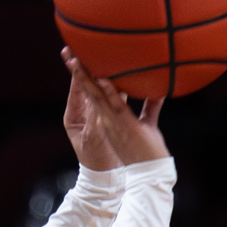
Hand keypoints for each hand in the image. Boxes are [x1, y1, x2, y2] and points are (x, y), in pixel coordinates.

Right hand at [62, 50, 169, 165]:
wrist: (150, 174)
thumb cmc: (148, 152)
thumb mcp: (148, 125)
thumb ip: (150, 106)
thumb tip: (158, 89)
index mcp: (109, 118)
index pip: (93, 92)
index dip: (84, 75)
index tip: (77, 58)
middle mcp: (107, 119)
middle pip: (88, 90)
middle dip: (77, 71)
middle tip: (67, 52)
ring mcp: (113, 122)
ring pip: (95, 95)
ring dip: (85, 77)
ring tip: (75, 60)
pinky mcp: (124, 126)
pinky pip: (114, 105)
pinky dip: (108, 91)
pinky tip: (103, 78)